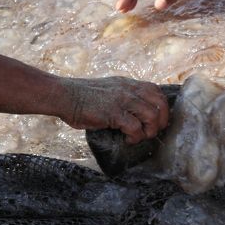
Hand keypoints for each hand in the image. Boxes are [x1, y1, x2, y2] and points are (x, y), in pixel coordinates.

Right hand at [54, 77, 169, 143]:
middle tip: (152, 132)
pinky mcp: (113, 113)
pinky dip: (135, 137)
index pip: (156, 91)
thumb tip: (138, 114)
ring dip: (149, 131)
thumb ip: (123, 97)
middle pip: (160, 103)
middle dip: (162, 121)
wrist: (62, 95)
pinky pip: (135, 127)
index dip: (162, 108)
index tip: (158, 120)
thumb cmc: (83, 97)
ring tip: (139, 137)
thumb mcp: (109, 91)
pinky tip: (127, 140)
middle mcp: (128, 89)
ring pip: (152, 116)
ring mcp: (122, 100)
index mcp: (128, 84)